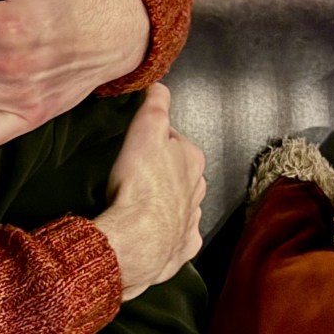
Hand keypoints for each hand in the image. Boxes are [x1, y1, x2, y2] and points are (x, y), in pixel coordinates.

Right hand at [92, 84, 206, 298]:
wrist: (138, 240)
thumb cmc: (142, 185)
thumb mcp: (147, 129)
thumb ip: (156, 104)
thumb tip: (160, 86)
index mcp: (193, 160)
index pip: (176, 140)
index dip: (156, 139)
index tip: (138, 142)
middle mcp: (198, 191)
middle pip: (181, 173)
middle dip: (164, 172)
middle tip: (135, 172)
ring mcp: (191, 221)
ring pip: (182, 204)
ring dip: (166, 202)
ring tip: (140, 202)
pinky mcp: (181, 248)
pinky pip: (177, 236)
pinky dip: (167, 232)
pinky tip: (150, 230)